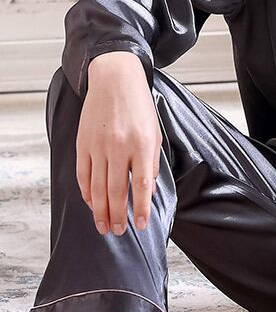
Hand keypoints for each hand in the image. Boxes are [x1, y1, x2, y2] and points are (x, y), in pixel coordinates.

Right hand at [76, 52, 161, 236]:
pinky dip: (86, 192)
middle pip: (115, 190)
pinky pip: (83, 174)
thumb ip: (151, 163)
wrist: (115, 79)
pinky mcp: (83, 143)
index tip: (140, 225)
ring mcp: (98, 145)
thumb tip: (148, 191)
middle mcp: (119, 147)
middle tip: (119, 231)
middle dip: (117, 215)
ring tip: (104, 226)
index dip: (140, 208)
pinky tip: (91, 204)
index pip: (141, 185)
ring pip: (97, 187)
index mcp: (142, 144)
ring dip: (100, 211)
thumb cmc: (139, 106)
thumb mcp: (154, 132)